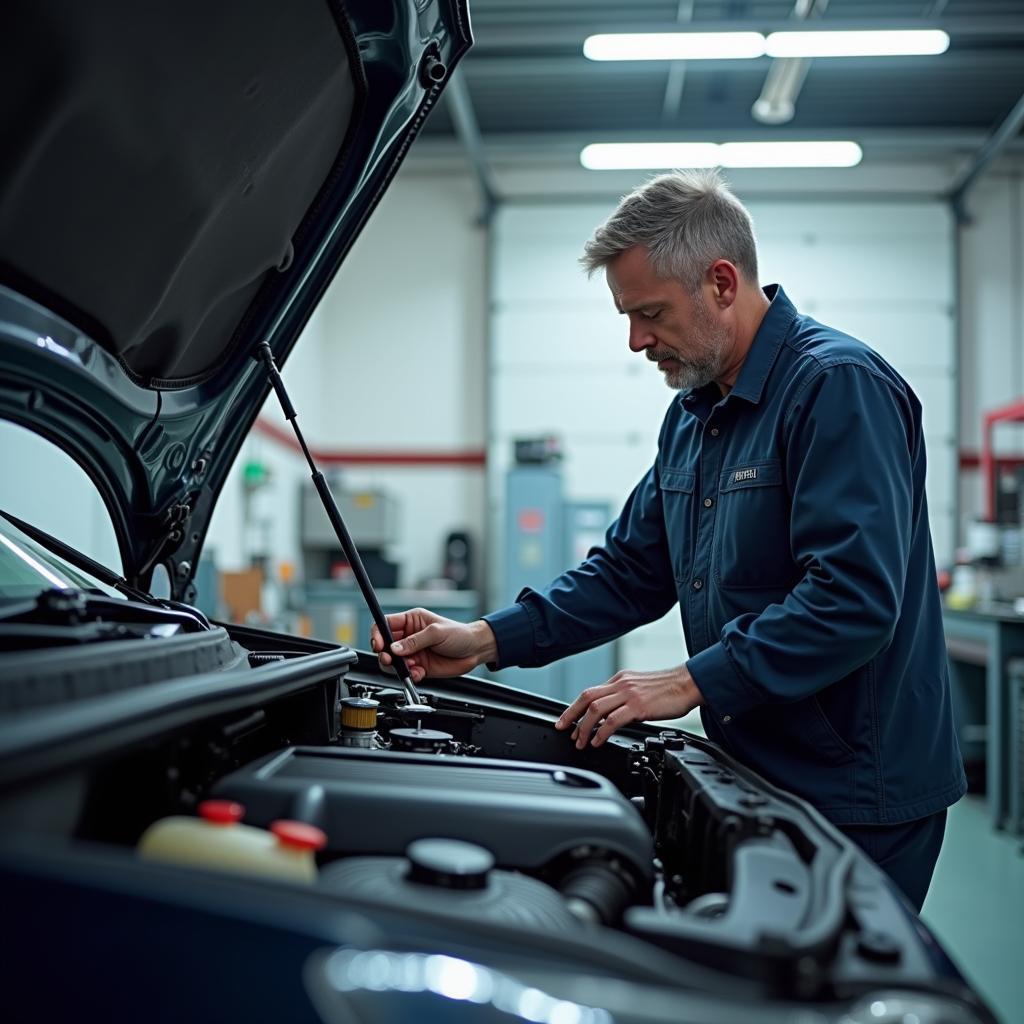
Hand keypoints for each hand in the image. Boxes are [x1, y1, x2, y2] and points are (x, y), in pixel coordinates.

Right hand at [370, 608, 496, 682]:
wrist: (475, 651)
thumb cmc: (459, 634)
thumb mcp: (437, 632)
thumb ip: (415, 640)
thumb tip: (394, 648)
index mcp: (411, 621)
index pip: (385, 624)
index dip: (378, 634)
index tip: (379, 644)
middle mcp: (409, 637)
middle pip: (385, 645)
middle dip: (384, 654)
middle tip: (389, 660)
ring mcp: (413, 653)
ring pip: (392, 662)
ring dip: (398, 667)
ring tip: (410, 667)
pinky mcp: (419, 667)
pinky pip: (406, 673)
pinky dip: (410, 675)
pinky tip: (419, 672)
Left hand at [555, 664, 703, 748]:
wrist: (690, 684)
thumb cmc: (670, 689)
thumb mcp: (641, 687)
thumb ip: (625, 696)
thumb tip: (611, 712)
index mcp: (620, 679)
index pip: (590, 692)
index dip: (575, 707)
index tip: (567, 719)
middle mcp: (621, 684)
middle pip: (586, 697)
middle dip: (570, 714)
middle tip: (562, 729)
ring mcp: (629, 694)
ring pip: (595, 709)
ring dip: (584, 727)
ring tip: (580, 741)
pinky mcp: (638, 706)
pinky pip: (612, 720)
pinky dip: (601, 732)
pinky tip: (598, 741)